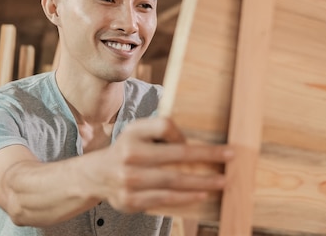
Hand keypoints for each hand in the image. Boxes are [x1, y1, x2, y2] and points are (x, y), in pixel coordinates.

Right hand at [99, 117, 232, 212]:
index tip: (194, 141)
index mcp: (133, 133)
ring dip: (202, 181)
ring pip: (174, 180)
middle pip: (176, 154)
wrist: (96, 175)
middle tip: (229, 156)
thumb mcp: (137, 132)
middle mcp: (130, 154)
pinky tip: (201, 194)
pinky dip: (186, 197)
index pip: (164, 126)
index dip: (181, 132)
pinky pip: (165, 198)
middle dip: (207, 156)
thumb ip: (160, 130)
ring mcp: (130, 179)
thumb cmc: (128, 150)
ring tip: (221, 181)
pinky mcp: (131, 200)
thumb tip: (194, 138)